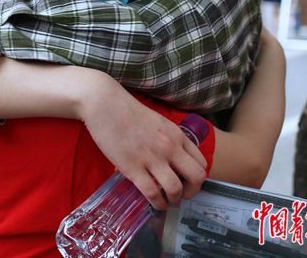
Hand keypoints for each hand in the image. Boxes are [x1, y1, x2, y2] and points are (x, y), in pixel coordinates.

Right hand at [80, 80, 206, 209]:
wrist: (105, 104)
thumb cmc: (128, 111)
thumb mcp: (158, 122)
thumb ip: (169, 139)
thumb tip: (172, 160)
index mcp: (176, 135)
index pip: (201, 162)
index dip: (197, 178)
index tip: (188, 181)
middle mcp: (169, 147)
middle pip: (196, 177)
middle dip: (191, 191)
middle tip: (181, 193)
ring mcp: (152, 158)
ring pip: (175, 189)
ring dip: (173, 199)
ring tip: (166, 199)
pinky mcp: (133, 168)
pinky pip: (153, 194)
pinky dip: (157, 203)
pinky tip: (154, 202)